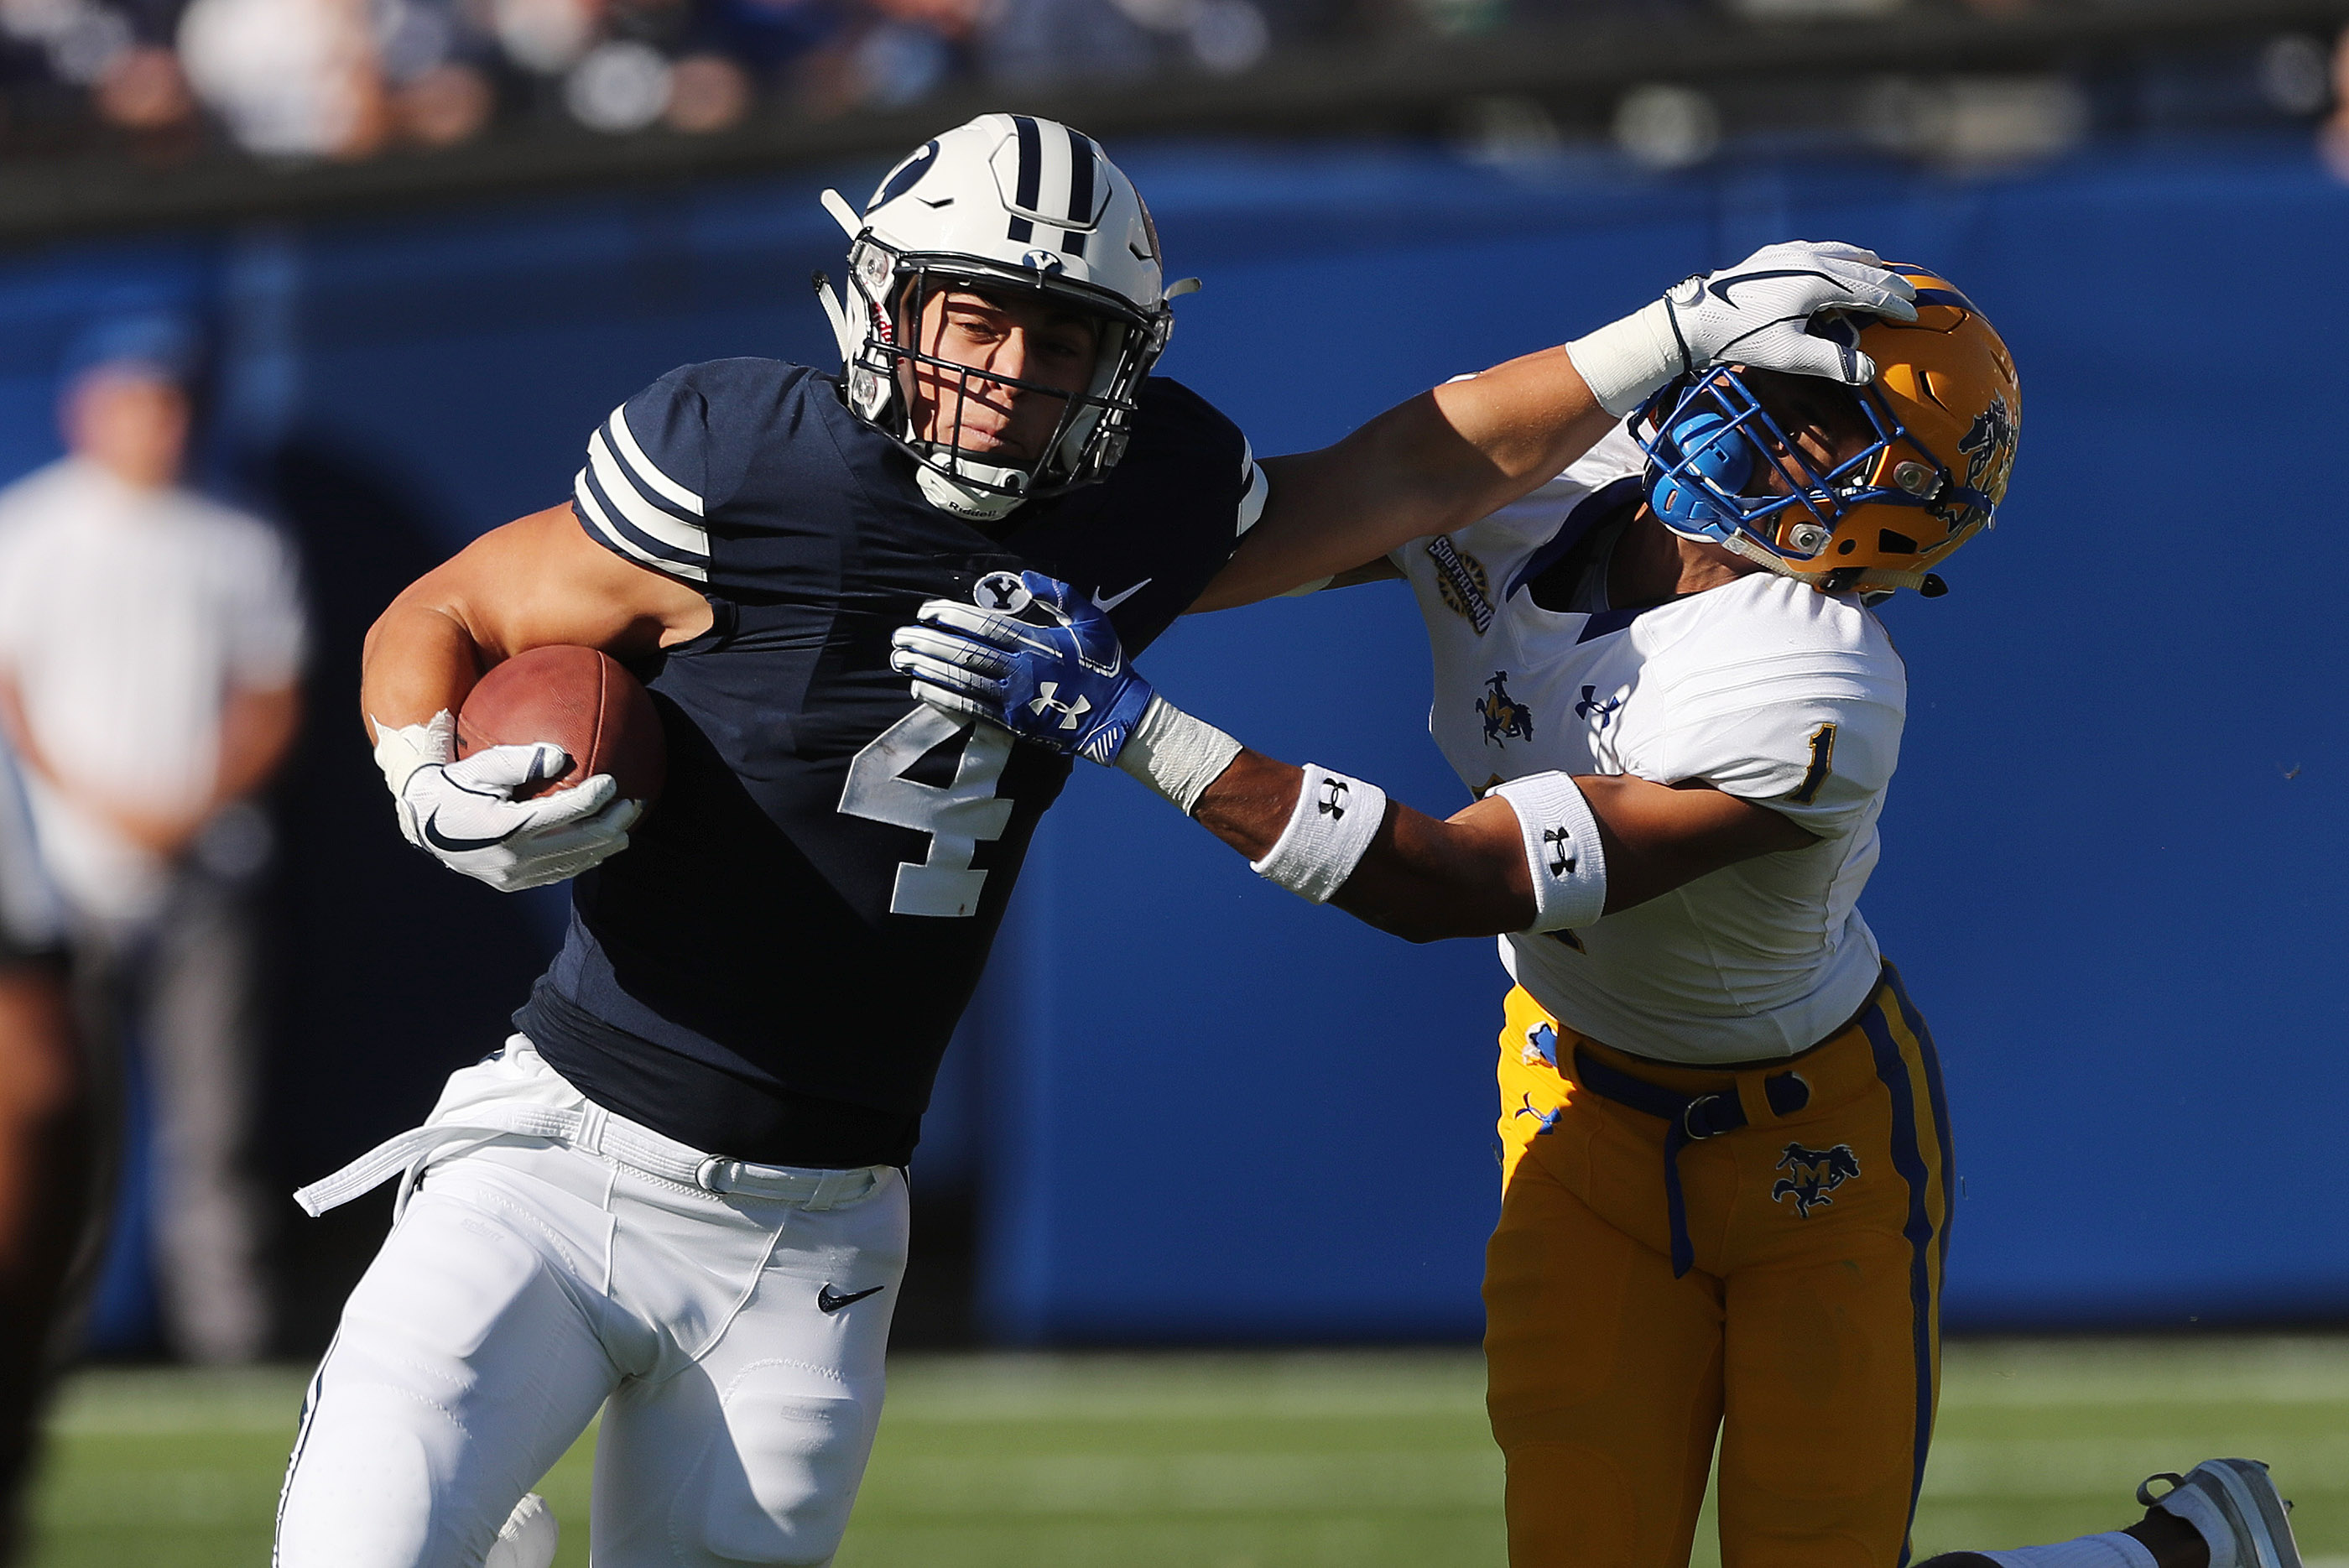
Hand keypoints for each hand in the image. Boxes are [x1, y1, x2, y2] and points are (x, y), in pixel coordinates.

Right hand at [393, 743, 640, 890]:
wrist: (422, 825)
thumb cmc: (455, 786)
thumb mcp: (481, 766)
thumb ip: (520, 760)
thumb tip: (561, 754)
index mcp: (507, 828)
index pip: (566, 813)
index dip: (595, 798)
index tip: (613, 781)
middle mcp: (514, 858)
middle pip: (581, 842)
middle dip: (614, 823)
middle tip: (634, 804)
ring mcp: (514, 876)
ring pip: (574, 863)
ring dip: (605, 845)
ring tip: (627, 825)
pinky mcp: (513, 885)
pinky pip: (558, 873)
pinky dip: (583, 859)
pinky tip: (599, 844)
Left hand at [889, 570, 1153, 763]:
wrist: (1117, 717)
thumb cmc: (1105, 665)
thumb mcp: (1091, 621)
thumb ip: (1060, 595)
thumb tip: (1026, 578)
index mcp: (1039, 643)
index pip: (985, 626)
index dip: (952, 617)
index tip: (926, 610)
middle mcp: (1023, 670)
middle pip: (965, 653)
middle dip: (928, 643)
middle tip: (900, 635)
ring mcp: (1016, 699)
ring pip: (962, 680)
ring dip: (927, 668)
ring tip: (900, 658)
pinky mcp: (1013, 723)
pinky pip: (971, 708)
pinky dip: (942, 696)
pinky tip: (919, 687)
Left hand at [1567, 240, 1918, 415]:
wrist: (1697, 319)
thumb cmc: (1743, 339)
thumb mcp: (1790, 355)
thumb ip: (1833, 361)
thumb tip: (1870, 372)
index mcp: (1819, 281)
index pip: (1870, 291)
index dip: (1894, 304)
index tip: (1913, 315)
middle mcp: (1809, 259)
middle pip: (1862, 267)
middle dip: (1888, 282)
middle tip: (1908, 294)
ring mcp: (1791, 252)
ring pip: (1842, 252)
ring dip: (1865, 266)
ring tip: (1880, 275)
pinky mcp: (1774, 253)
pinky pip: (1819, 250)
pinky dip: (1839, 258)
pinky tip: (1837, 265)